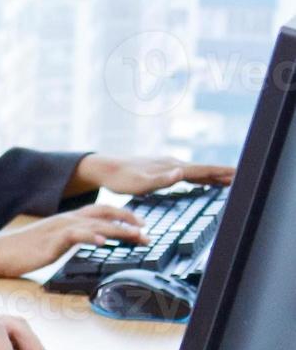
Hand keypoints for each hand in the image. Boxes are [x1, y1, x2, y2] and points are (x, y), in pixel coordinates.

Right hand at [0, 204, 147, 277]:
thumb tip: (89, 242)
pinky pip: (74, 235)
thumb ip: (71, 240)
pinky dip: (90, 237)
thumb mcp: (53, 243)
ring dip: (118, 230)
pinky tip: (102, 242)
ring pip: (94, 223)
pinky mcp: (51, 240)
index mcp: (67, 219)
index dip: (123, 215)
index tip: (141, 225)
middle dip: (128, 220)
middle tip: (147, 230)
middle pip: (103, 213)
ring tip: (136, 236)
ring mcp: (58, 229)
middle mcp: (66, 220)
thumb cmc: (23, 251)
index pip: (100, 211)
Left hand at [68, 153, 233, 196]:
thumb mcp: (139, 184)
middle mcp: (173, 165)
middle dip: (224, 173)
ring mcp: (168, 167)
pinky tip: (205, 181)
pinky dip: (201, 177)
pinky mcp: (162, 171)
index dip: (221, 173)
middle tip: (245, 177)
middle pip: (204, 170)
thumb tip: (181, 173)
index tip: (240, 174)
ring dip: (214, 175)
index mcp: (171, 168)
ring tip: (232, 180)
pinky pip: (188, 174)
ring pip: (197, 171)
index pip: (202, 170)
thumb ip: (160, 180)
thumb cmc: (120, 180)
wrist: (104, 169)